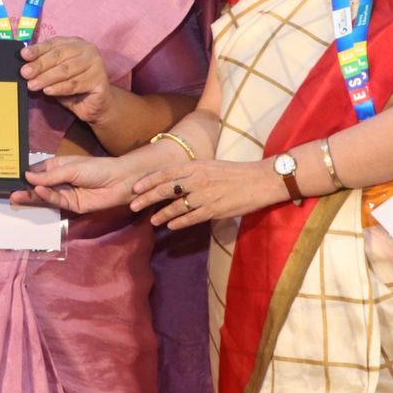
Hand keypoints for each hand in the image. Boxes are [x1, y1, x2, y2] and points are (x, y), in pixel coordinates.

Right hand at [17, 154, 135, 214]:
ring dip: (30, 196)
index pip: (37, 171)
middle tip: (8, 190)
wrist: (121, 181)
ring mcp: (65, 193)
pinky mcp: (72, 205)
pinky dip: (46, 197)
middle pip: (38, 185)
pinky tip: (37, 192)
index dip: (25, 174)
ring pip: (44, 196)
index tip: (9, 176)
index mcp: (58, 166)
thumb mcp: (71, 167)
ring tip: (15, 195)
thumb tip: (28, 177)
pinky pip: (56, 201)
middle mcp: (59, 180)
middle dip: (25, 188)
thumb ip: (50, 175)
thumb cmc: (98, 168)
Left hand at [21, 37, 113, 124]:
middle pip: (59, 56)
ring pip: (66, 70)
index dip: (37, 49)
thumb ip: (44, 68)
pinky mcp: (100, 79)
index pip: (53, 44)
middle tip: (25, 73)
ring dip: (47, 78)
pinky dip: (59, 88)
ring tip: (32, 85)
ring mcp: (96, 63)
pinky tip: (48, 91)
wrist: (95, 105)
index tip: (23, 55)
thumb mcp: (55, 75)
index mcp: (74, 43)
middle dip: (40, 65)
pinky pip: (75, 84)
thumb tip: (25, 66)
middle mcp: (87, 49)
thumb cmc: (73, 87)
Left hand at [131, 159, 282, 229]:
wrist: (260, 180)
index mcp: (196, 166)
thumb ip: (192, 172)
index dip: (148, 181)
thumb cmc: (235, 172)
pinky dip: (179, 223)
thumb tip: (175, 179)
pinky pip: (191, 218)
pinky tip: (170, 226)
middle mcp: (197, 180)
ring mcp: (204, 196)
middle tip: (133, 206)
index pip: (165, 173)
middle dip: (146, 198)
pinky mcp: (214, 210)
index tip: (135, 188)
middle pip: (165, 190)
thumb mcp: (210, 165)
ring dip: (161, 214)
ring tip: (151, 220)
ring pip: (176, 207)